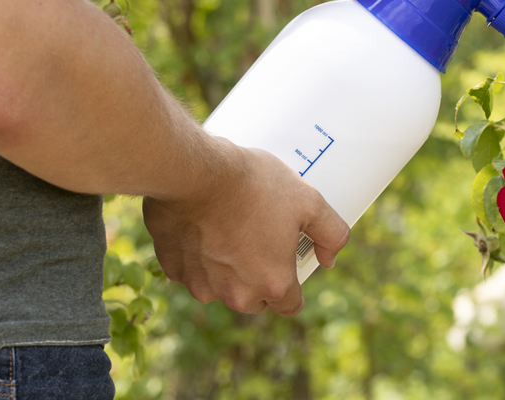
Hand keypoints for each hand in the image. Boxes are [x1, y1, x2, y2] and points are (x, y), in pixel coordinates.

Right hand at [143, 143, 349, 315]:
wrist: (194, 170)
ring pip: (221, 287)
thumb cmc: (254, 184)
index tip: (289, 265)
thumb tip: (330, 258)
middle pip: (255, 300)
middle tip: (260, 241)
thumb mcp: (310, 201)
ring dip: (226, 269)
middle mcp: (236, 295)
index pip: (290, 306)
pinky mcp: (172, 269)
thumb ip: (332, 234)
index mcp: (273, 284)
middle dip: (260, 279)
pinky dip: (198, 256)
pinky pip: (192, 271)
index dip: (294, 288)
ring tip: (230, 229)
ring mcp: (201, 284)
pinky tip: (203, 227)